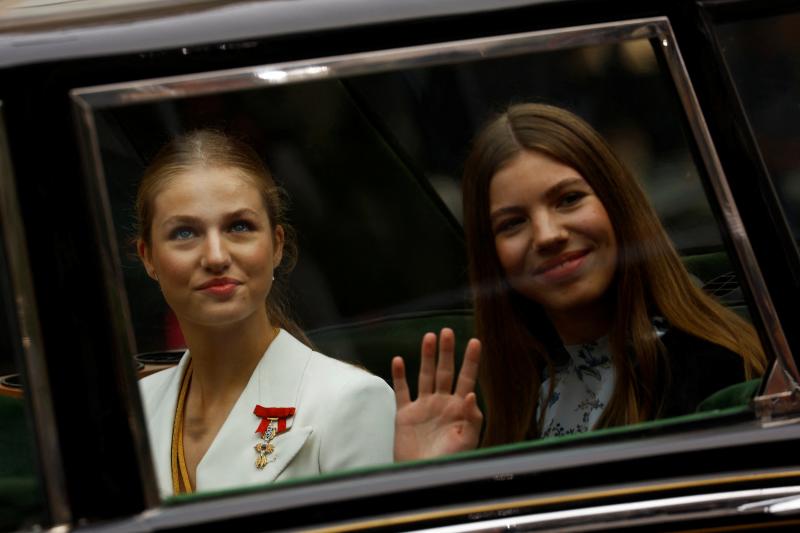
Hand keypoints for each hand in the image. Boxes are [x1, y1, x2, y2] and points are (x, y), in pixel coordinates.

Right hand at [392, 328, 481, 461]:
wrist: (424, 476)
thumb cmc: (450, 462)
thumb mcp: (467, 442)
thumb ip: (472, 418)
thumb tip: (472, 393)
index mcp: (459, 408)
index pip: (467, 378)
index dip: (471, 360)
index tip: (475, 341)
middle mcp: (441, 403)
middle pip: (445, 371)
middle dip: (447, 352)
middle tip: (447, 331)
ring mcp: (423, 407)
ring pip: (425, 375)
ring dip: (427, 357)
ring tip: (429, 337)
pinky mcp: (405, 414)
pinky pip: (402, 391)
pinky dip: (399, 376)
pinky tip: (399, 360)